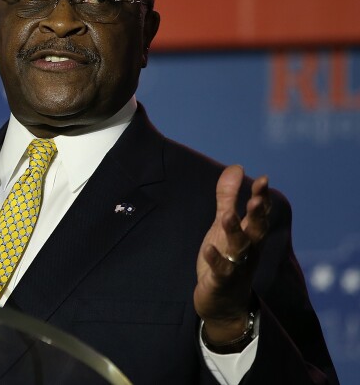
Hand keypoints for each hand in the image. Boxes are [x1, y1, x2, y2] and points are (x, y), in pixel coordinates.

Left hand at [194, 165, 269, 345]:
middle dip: (257, 215)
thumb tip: (237, 167)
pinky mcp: (221, 282)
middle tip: (256, 199)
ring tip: (226, 215)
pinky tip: (207, 250)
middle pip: (255, 231)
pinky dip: (215, 260)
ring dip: (234, 232)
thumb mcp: (224, 225)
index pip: (259, 215)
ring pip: (239, 249)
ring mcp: (236, 266)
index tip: (264, 179)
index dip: (262, 198)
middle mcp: (247, 250)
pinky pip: (220, 271)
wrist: (224, 304)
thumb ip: (229, 197)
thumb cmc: (227, 259)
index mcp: (249, 236)